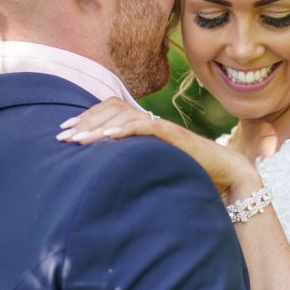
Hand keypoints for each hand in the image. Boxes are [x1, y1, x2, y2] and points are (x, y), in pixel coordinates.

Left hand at [56, 98, 258, 195]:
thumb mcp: (154, 170)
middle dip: (84, 122)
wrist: (226, 175)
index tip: (65, 133)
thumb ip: (133, 168)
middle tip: (63, 137)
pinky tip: (109, 137)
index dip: (86, 119)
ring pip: (124, 115)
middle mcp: (151, 122)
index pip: (109, 112)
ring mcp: (162, 127)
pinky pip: (146, 126)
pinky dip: (126, 129)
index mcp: (144, 128)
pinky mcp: (174, 136)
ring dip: (98, 126)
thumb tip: (104, 180)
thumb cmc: (191, 176)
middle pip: (111, 109)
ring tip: (79, 140)